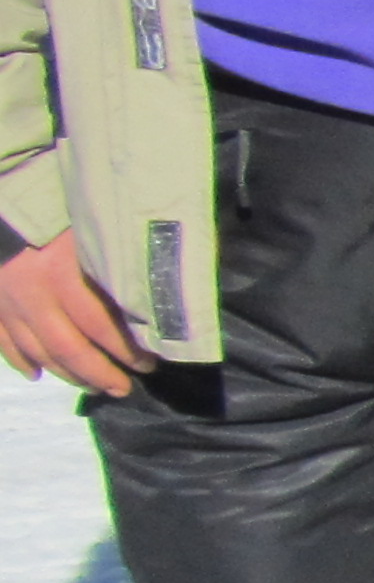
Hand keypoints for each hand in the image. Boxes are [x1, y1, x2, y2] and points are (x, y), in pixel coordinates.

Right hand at [0, 227, 148, 396]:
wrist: (7, 195)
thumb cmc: (61, 212)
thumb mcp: (92, 235)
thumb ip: (113, 270)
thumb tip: (150, 310)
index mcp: (62, 273)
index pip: (98, 324)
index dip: (124, 349)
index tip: (148, 363)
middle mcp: (31, 292)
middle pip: (67, 347)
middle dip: (99, 373)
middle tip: (123, 387)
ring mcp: (6, 300)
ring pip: (38, 350)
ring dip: (67, 374)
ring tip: (94, 386)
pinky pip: (3, 341)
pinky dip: (20, 361)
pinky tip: (37, 375)